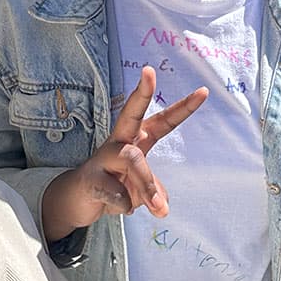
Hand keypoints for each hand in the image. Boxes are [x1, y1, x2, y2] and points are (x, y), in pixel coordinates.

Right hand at [41, 66, 207, 241]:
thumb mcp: (140, 187)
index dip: (184, 107)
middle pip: (131, 112)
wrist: (77, 200)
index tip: (203, 91)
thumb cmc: (115, 182)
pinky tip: (122, 208)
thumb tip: (161, 205)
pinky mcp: (90, 177)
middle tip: (149, 72)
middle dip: (142, 92)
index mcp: (137, 138)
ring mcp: (104, 157)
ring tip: (159, 208)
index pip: (164, 120)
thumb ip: (155, 190)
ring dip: (147, 185)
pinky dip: (123, 204)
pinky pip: (114, 191)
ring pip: (132, 159)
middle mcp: (120, 140)